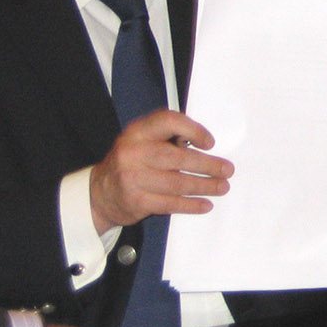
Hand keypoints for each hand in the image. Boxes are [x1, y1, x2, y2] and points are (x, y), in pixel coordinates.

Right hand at [89, 110, 232, 235]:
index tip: (210, 142)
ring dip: (204, 186)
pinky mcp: (136, 201)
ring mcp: (133, 178)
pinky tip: (205, 204)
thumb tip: (202, 144)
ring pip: (177, 183)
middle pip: (177, 157)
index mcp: (138, 132)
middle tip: (227, 170)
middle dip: (207, 165)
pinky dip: (190, 204)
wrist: (100, 193)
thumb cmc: (131, 162)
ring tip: (222, 187)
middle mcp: (133, 152)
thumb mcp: (143, 141)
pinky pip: (170, 203)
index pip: (168, 121)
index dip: (193, 129)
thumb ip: (168, 138)